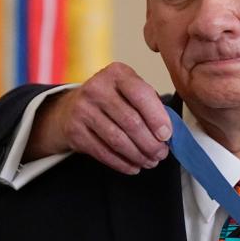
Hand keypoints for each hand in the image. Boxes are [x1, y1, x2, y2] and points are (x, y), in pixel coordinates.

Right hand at [26, 62, 171, 174]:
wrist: (72, 107)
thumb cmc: (112, 99)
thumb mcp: (130, 90)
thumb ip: (150, 105)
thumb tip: (167, 133)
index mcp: (116, 73)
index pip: (141, 94)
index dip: (157, 118)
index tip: (167, 136)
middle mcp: (96, 88)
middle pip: (131, 122)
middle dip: (150, 143)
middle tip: (161, 154)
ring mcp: (82, 109)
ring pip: (118, 140)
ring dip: (138, 155)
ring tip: (150, 162)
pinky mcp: (74, 131)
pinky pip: (103, 152)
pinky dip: (122, 163)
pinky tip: (133, 166)